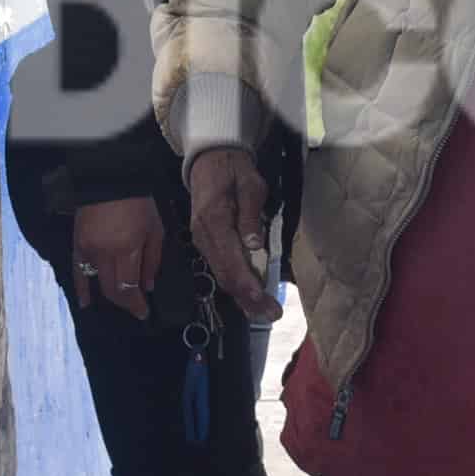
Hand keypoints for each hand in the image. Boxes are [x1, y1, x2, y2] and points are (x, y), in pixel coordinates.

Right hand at [71, 197, 162, 315]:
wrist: (110, 179)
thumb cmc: (137, 202)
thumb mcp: (155, 229)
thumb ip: (152, 260)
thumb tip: (147, 286)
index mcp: (127, 248)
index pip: (128, 288)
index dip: (135, 305)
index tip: (143, 312)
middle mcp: (105, 253)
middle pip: (111, 290)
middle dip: (124, 303)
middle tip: (134, 308)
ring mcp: (88, 249)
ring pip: (97, 282)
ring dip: (109, 296)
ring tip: (119, 303)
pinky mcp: (78, 244)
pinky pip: (78, 271)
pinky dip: (82, 288)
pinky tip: (86, 302)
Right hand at [185, 146, 275, 317]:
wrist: (211, 161)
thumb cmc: (235, 171)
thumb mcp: (250, 185)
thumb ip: (251, 215)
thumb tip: (254, 244)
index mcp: (213, 221)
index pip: (229, 261)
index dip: (246, 284)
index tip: (262, 299)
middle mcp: (203, 236)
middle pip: (225, 275)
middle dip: (248, 298)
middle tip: (272, 314)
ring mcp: (202, 241)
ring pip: (221, 275)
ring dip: (243, 296)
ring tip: (264, 311)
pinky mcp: (206, 243)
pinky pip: (221, 268)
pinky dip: (236, 284)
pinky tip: (250, 297)